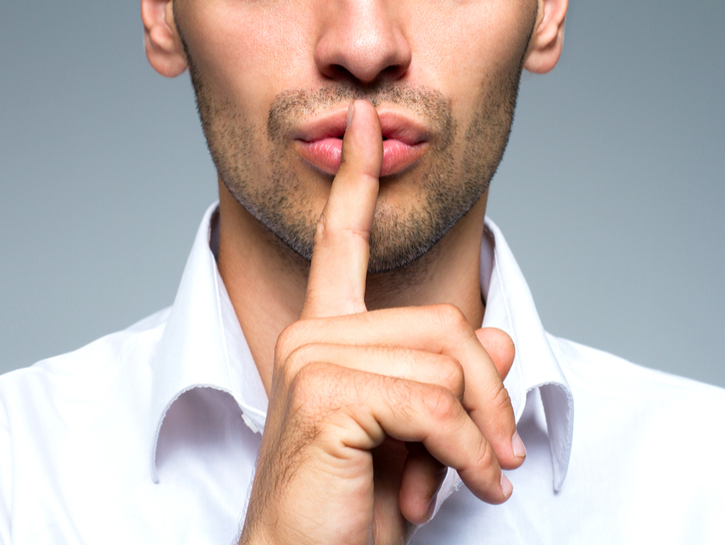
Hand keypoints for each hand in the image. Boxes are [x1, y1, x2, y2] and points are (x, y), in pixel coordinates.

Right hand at [240, 100, 523, 544]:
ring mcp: (313, 357)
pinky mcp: (327, 392)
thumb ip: (451, 380)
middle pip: (446, 325)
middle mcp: (313, 335)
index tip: (363, 128)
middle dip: (487, 396)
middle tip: (490, 456)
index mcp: (327, 336)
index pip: (343, 245)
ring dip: (477, 432)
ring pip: (448, 362)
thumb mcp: (420, 434)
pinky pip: (435, 405)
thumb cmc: (352, 502)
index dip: (357, 184)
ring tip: (467, 478)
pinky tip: (462, 487)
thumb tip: (497, 341)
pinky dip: (467, 454)